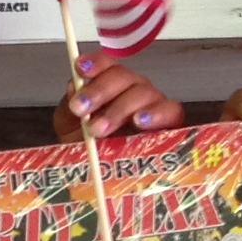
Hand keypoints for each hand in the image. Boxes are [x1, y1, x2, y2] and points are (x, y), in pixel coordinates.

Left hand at [56, 54, 184, 142]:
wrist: (102, 177)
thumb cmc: (88, 148)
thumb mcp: (70, 127)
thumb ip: (69, 107)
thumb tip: (74, 88)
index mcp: (110, 87)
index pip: (108, 65)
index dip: (96, 63)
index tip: (81, 69)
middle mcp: (133, 91)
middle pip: (124, 76)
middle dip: (100, 90)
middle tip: (81, 110)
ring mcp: (153, 106)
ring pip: (144, 91)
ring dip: (119, 107)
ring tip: (100, 128)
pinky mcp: (170, 125)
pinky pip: (171, 111)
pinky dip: (155, 113)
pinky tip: (138, 120)